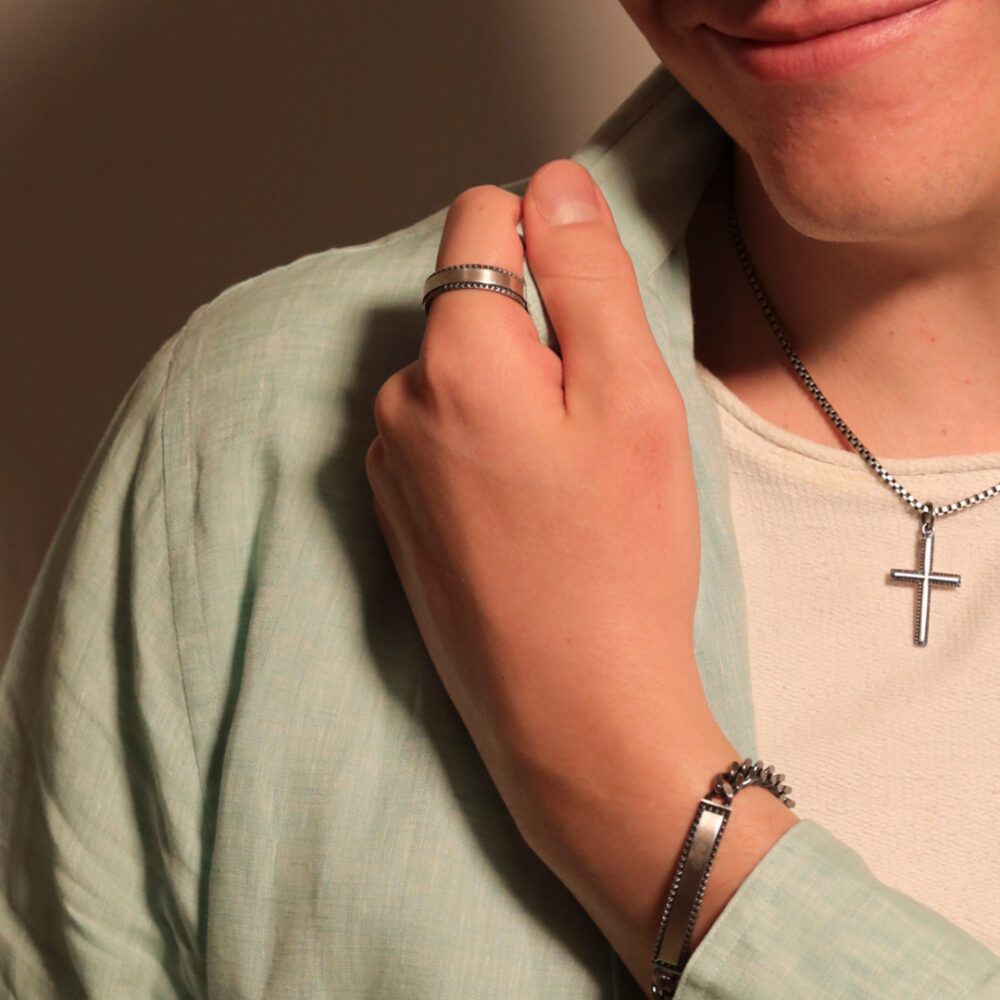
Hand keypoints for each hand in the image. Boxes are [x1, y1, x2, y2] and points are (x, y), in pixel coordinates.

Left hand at [365, 160, 794, 984]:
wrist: (575, 707)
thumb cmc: (617, 558)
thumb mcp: (629, 396)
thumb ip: (586, 275)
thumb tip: (554, 187)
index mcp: (454, 355)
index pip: (480, 220)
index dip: (546, 242)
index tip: (589, 313)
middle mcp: (398, 399)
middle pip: (468, 304)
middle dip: (533, 334)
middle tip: (591, 424)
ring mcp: (388, 462)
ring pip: (457, 374)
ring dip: (512, 396)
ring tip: (564, 480)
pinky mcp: (394, 515)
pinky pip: (440, 436)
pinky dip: (485, 448)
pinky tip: (529, 514)